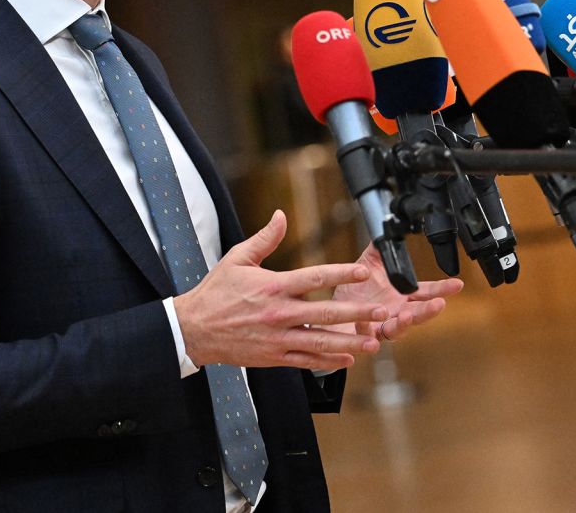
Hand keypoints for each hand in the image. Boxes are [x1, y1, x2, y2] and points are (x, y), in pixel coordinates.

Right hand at [173, 211, 389, 371]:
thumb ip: (265, 238)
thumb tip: (281, 215)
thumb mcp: (238, 258)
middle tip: (381, 311)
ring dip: (349, 342)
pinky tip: (347, 359)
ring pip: (320, 342)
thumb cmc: (215, 292)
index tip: (362, 272)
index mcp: (273, 286)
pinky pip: (306, 360)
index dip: (341, 274)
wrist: (194, 329)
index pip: (315, 278)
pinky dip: (327, 361)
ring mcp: (278, 338)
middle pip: (326, 313)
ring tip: (373, 342)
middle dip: (357, 312)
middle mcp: (279, 313)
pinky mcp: (273, 356)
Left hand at [331, 243, 463, 343]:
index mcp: (401, 295)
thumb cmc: (353, 289)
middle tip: (439, 303)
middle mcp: (396, 312)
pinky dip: (369, 330)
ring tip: (406, 316)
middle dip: (430, 310)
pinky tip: (367, 323)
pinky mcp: (365, 336)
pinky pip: (369, 335)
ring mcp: (382, 325)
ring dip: (405, 324)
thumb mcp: (367, 264)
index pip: (426, 292)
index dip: (442, 289)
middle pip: (418, 313)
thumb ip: (379, 249)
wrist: (332, 310)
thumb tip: (388, 229)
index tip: (457, 284)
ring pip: (399, 329)